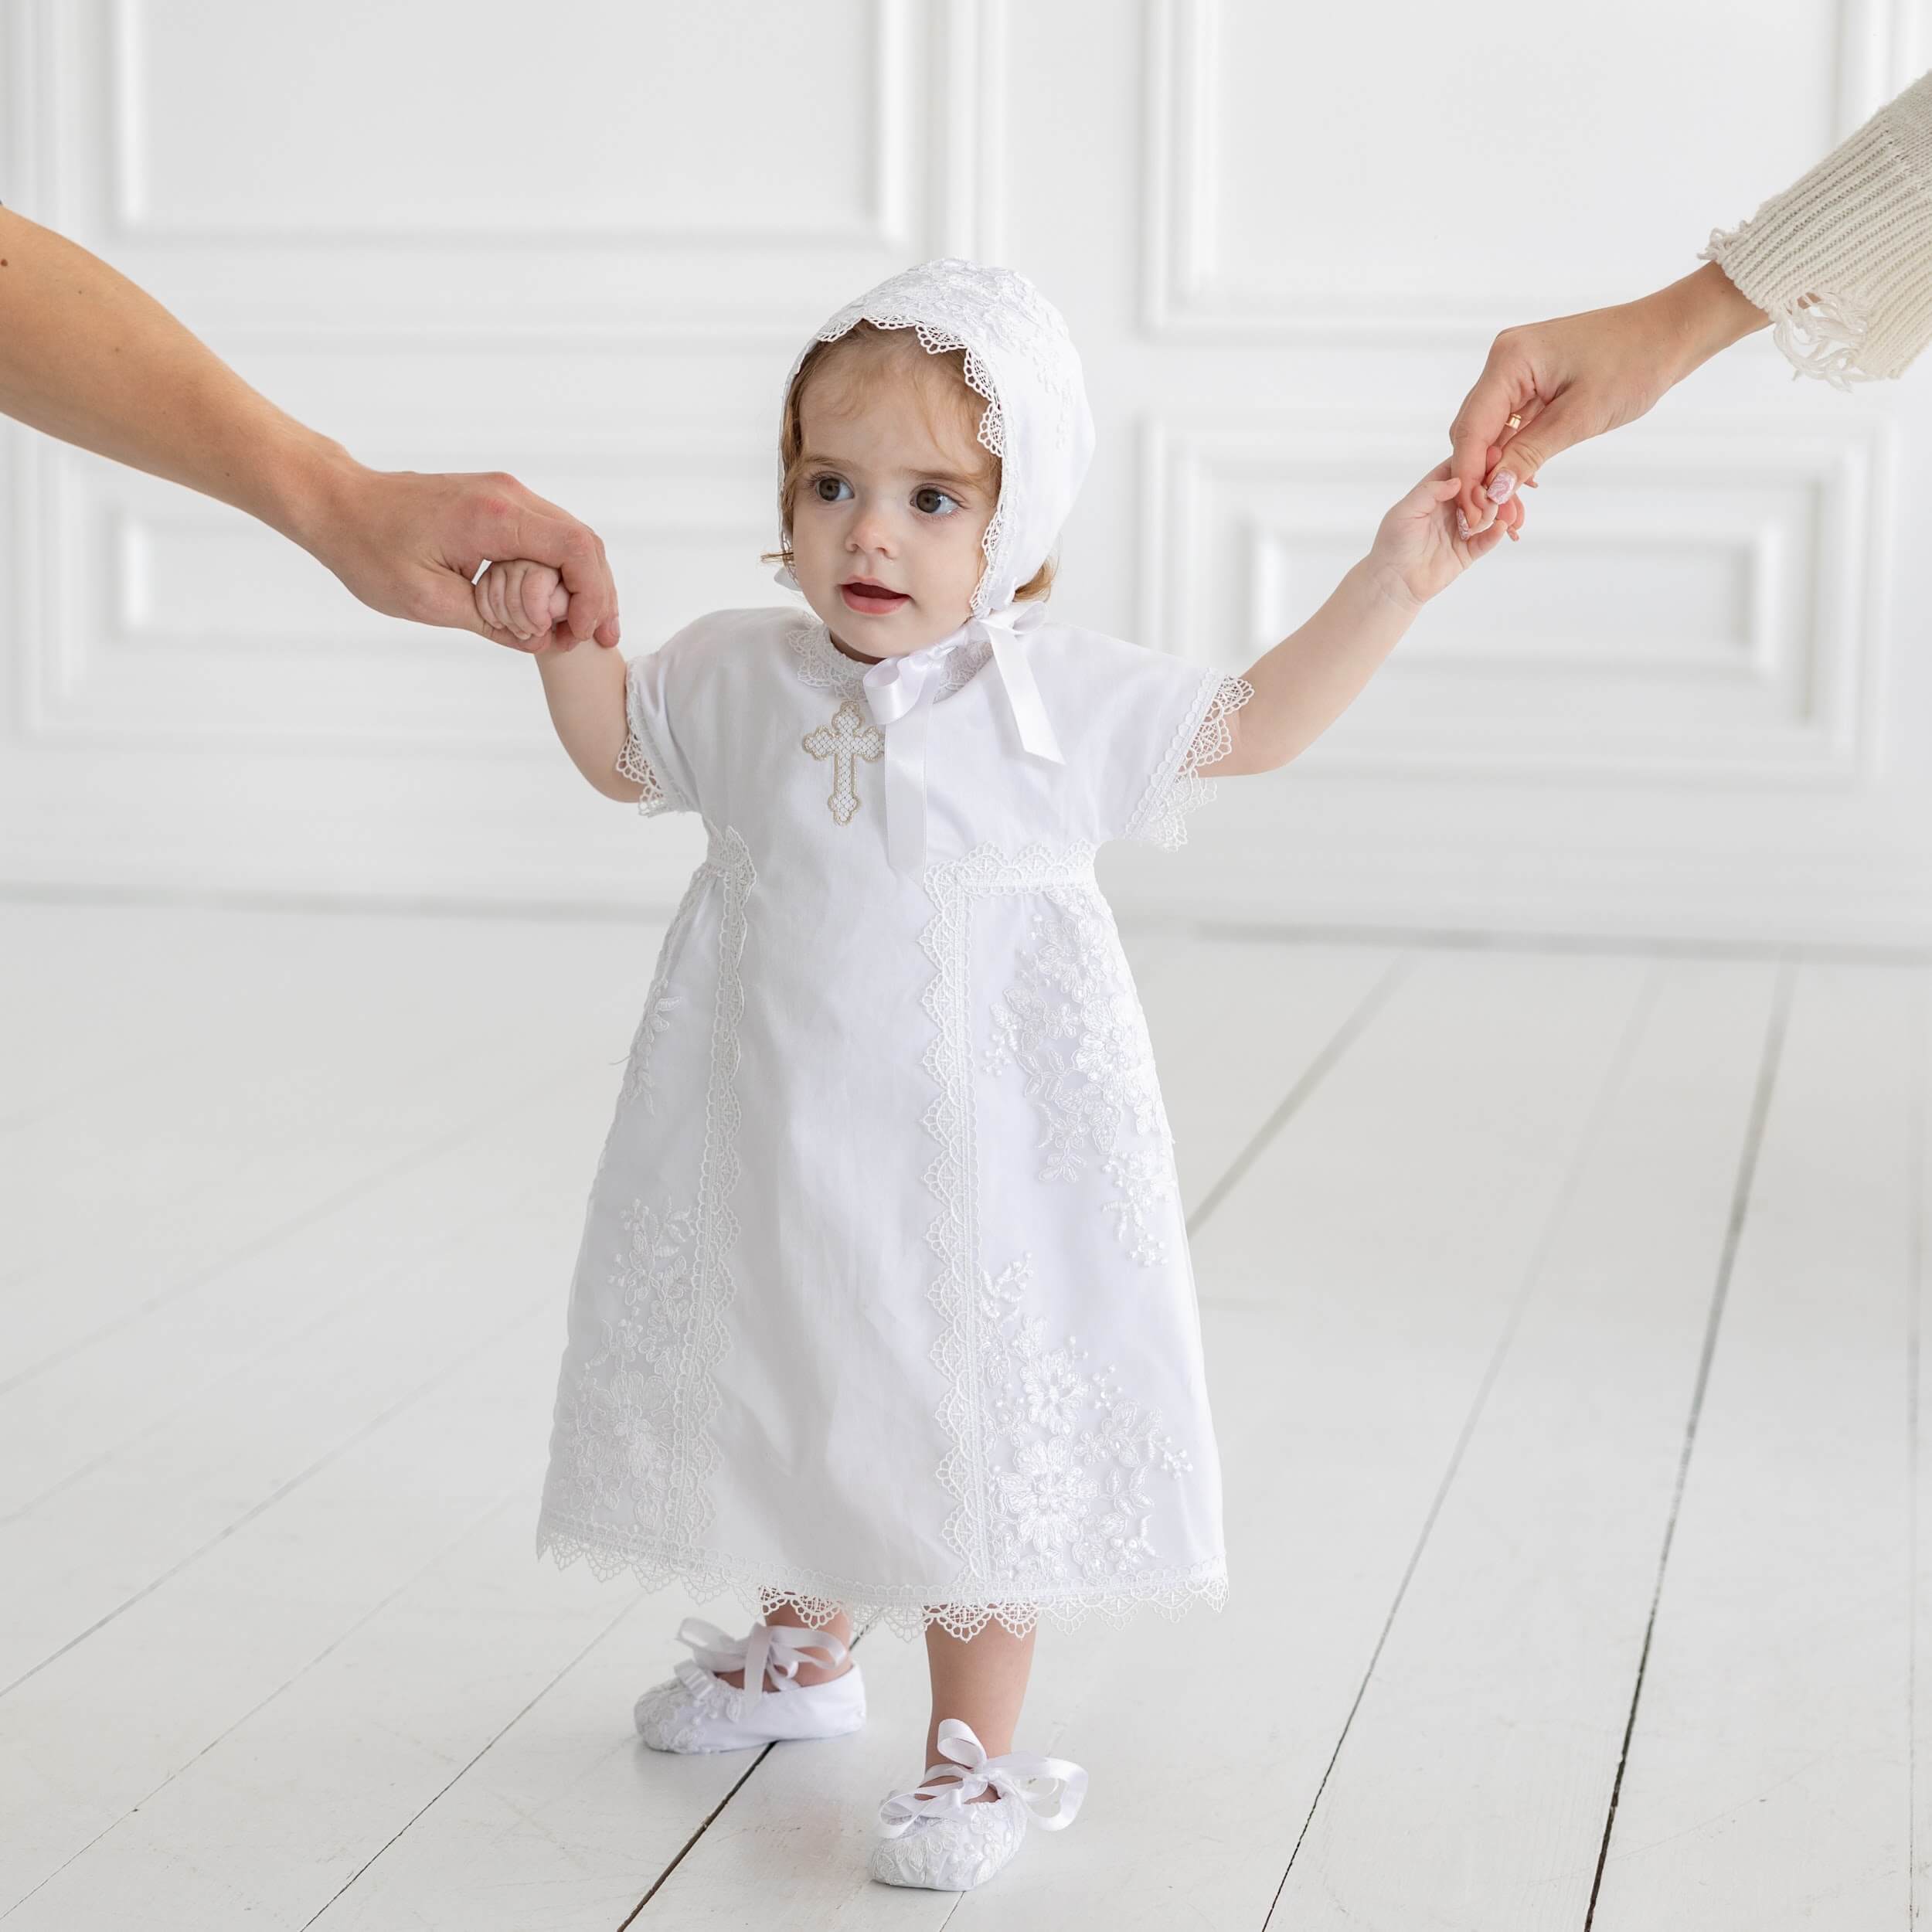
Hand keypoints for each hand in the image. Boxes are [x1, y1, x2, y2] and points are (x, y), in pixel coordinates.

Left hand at [302, 460, 619, 653]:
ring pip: (571, 538)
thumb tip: (542, 642)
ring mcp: (505, 494)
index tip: (582, 635)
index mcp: (493, 517)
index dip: (592, 597)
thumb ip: (492, 623)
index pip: (575, 550)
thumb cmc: (370, 549)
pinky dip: (560, 571)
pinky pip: (547, 536)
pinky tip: (557, 604)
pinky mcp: (498, 502)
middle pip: (584, 543)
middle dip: (597, 595)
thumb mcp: (429, 602)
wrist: (340, 504)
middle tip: (598, 640)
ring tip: (580, 629)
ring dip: (583, 584)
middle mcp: (509, 495)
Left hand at [1367, 459, 1517, 608]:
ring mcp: (1462, 529)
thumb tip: (1457, 480)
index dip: (1476, 461)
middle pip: (1479, 488)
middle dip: (1488, 486)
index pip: (1461, 469)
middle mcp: (1452, 508)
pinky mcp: (1468, 551)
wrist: (1392, 583)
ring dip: (1492, 508)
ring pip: (1488, 512)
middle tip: (1490, 489)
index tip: (1493, 456)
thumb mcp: (1405, 511)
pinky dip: (1495, 533)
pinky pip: (1487, 540)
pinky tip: (1499, 528)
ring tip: (1490, 508)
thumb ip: (1429, 492)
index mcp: (1436, 493)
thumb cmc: (1392, 544)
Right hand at [1446, 264, 1770, 533]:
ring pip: (1489, 434)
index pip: (1470, 428)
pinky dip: (1513, 457)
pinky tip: (1522, 486)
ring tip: (1512, 513)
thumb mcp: (1581, 417)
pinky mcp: (1529, 383)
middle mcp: (1504, 362)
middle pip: (1473, 432)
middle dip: (1480, 479)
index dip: (1469, 476)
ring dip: (1497, 473)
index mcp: (1510, 360)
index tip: (1476, 515)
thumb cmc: (1634, 363)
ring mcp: (1515, 372)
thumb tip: (1493, 492)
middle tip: (1496, 520)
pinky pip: (1510, 426)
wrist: (1667, 334)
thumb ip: (1530, 454)